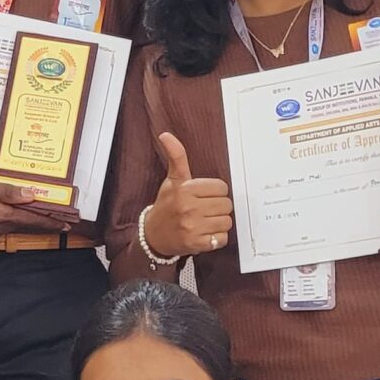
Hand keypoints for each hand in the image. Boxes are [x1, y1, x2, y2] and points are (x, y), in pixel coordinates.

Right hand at [0, 176, 79, 246]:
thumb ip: (3, 191)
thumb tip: (29, 195)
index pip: (31, 219)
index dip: (50, 220)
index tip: (65, 222)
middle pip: (23, 225)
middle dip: (41, 222)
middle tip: (58, 221)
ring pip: (8, 227)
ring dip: (20, 222)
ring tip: (31, 214)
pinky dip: (1, 224)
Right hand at [143, 134, 233, 260]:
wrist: (153, 235)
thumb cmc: (166, 205)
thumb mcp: (172, 180)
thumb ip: (176, 157)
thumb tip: (166, 135)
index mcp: (185, 190)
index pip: (221, 187)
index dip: (215, 191)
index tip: (204, 195)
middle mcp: (188, 208)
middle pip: (226, 204)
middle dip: (218, 207)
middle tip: (205, 209)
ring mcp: (193, 227)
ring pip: (226, 221)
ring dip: (219, 222)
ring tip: (205, 221)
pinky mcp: (197, 244)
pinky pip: (222, 238)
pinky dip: (217, 237)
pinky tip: (205, 233)